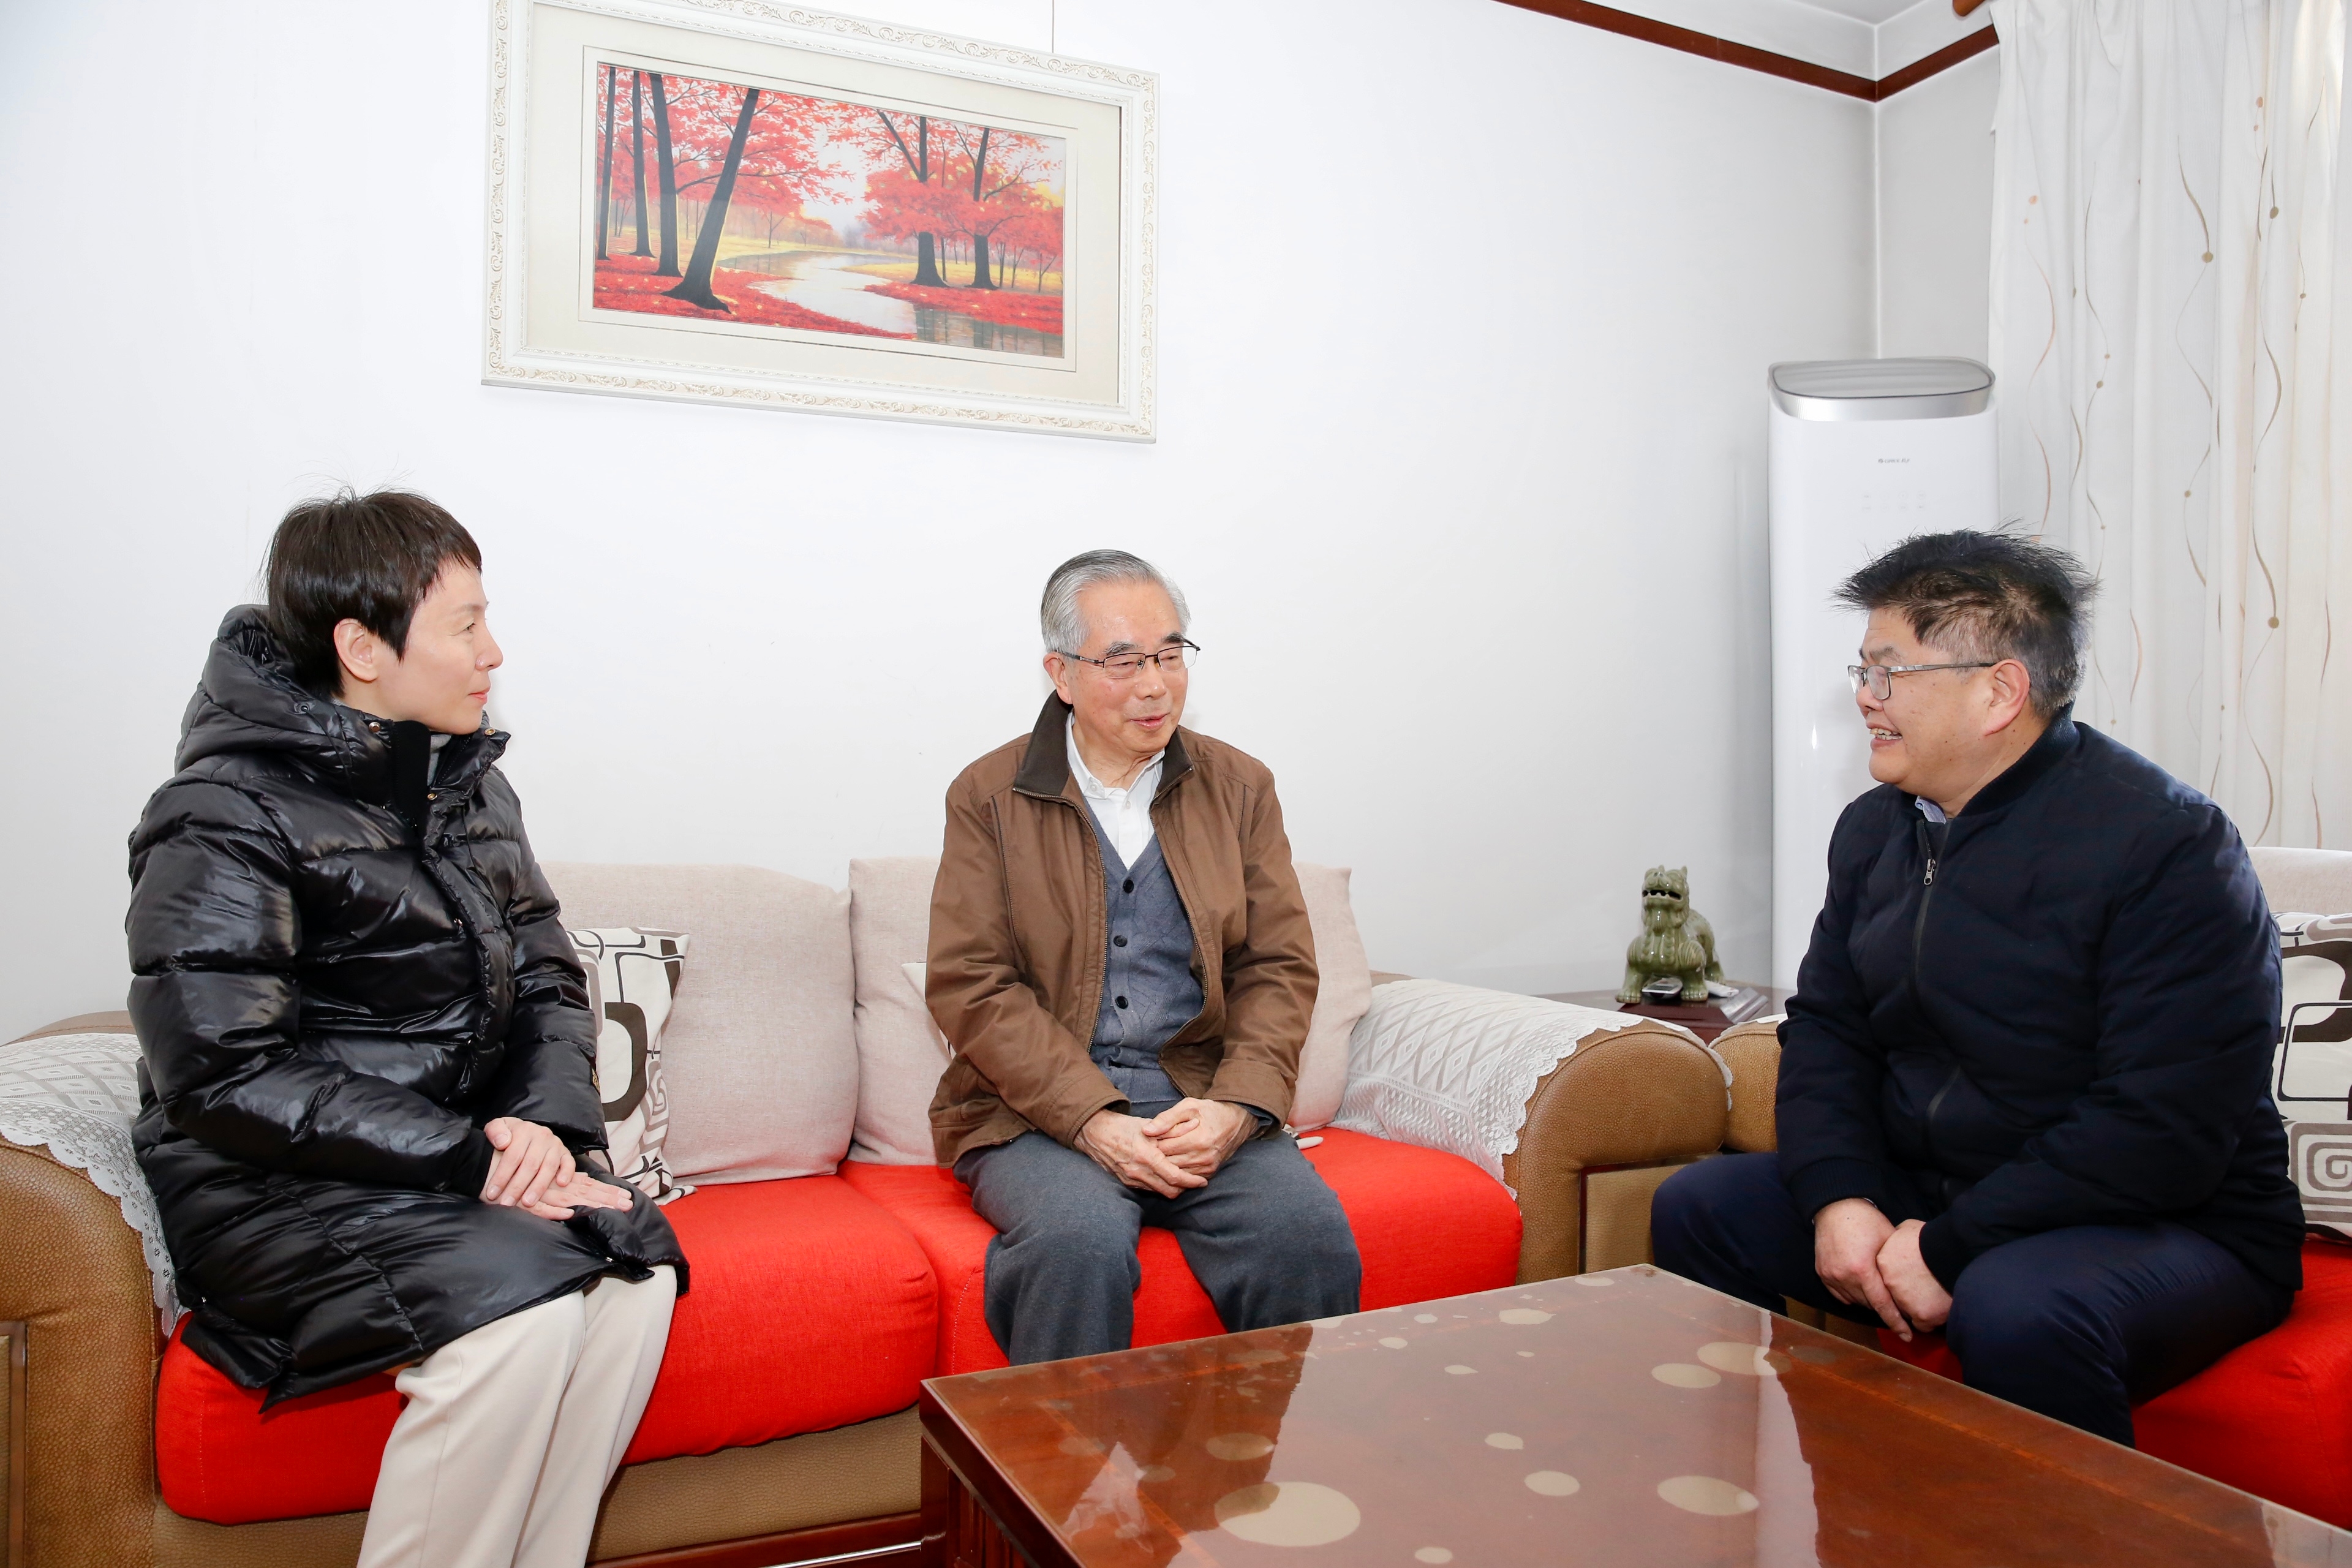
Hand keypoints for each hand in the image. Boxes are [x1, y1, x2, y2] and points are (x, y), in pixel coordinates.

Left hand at [482, 1117, 574, 1210]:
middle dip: (518, 1186)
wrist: (525, 1130)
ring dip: (538, 1187)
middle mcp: (542, 1136)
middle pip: (530, 1164)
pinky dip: (567, 1173)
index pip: (513, 1156)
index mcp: (524, 1130)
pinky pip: (569, 1163)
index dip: (502, 1176)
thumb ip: (494, 1131)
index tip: (492, 1193)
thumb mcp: (496, 1127)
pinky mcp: (565, 1153)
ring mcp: (556, 1145)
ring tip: (528, 1202)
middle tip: (507, 1203)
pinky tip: (561, 1184)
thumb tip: (502, 1142)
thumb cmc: (507, 1134)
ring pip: (548, 1167)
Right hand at [515, 1167, 638, 1220]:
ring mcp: (537, 1193)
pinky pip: (537, 1208)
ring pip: (567, 1199)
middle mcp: (552, 1183)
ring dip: (588, 1205)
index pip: (587, 1185)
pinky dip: (552, 1211)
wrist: (483, 1166)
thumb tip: (580, 1187)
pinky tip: (568, 1214)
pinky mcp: (519, 1202)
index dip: (607, 1191)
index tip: (628, 1197)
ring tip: (610, 1209)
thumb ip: (561, 1182)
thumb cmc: (513, 1172)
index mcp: (558, 1178)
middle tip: (629, 1205)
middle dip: (607, 1199)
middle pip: (584, 1192)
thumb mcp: (540, 1177)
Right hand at [1076, 1110, 1206, 1196]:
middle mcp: (1138, 1172)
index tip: (1203, 1181)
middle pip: (1169, 1190)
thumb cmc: (1123, 1127)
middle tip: (1196, 1182)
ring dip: (1173, 1188)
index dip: (1191, 1182)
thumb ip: (1173, 1129)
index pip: (1175, 1177)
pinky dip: (1160, 1186)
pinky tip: (1166, 1178)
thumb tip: (1195, 1124)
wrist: (1095, 1134)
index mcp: (1146, 1156)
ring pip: (1159, 1192)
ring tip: (1184, 1180)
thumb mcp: (1149, 1126)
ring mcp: (1131, 1179)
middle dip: (1185, 1188)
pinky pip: (1148, 1189)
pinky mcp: (1125, 1183)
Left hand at [1142, 1098, 1254, 1178]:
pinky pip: (1187, 1178)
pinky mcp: (1210, 1172)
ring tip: (1162, 1152)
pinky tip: (1173, 1161)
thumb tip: (1146, 1131)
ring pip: (1176, 1173)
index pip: (1163, 1148)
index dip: (1153, 1143)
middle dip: (1157, 1155)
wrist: (1236, 1121)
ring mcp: (1208, 1167)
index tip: (1150, 1137)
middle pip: (1168, 1163)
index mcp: (1198, 1139)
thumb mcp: (1188, 1106)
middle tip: (1152, 1146)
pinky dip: (1178, 1171)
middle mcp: (1204, 1156)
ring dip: (1166, 1164)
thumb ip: (1166, 1118)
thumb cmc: (1210, 1111)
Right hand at [1812, 1197, 1911, 1338]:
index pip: (1882, 1304)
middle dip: (1884, 1307)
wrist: (1835, 1205)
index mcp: (1862, 1269)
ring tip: (1880, 1293)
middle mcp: (1844, 1276)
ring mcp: (1831, 1275)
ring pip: (1855, 1301)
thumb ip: (1896, 1266)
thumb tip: (1911, 1287)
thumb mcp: (1889, 1240)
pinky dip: (1852, 1295)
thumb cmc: (1866, 1220)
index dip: (1896, 1322)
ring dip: (1868, 1301)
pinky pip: (1840, 1294)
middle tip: (1900, 1308)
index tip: (1907, 1335)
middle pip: (1869, 1304)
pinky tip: (1861, 1287)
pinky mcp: (1822, 1272)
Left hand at [1875, 1219, 1953, 1332]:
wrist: (1954, 1252)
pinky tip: (1940, 1308)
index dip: (1897, 1281)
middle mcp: (1889, 1284)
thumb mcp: (1907, 1228)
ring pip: (1908, 1313)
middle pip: (1893, 1297)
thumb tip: (1896, 1238)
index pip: (1884, 1279)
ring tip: (1934, 1299)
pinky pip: (1924, 1325)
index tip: (1908, 1280)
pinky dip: (1932, 1319)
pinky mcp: (1923, 1315)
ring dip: (1919, 1308)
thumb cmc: (1933, 1238)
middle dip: (1906, 1296)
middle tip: (1922, 1290)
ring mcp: (1904, 1302)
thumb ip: (1896, 1238)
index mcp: (1884, 1263)